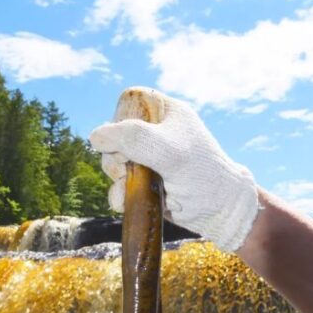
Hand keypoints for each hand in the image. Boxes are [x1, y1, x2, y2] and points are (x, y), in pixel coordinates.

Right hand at [89, 87, 259, 251]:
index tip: (129, 137)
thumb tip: (94, 137)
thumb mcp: (166, 150)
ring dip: (116, 177)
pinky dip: (119, 194)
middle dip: (116, 154)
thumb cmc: (200, 174)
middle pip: (114, 134)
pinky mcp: (143, 182)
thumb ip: (131, 138)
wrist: (217, 211)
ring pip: (113, 161)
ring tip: (133, 187)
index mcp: (166, 112)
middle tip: (130, 166)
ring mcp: (147, 158)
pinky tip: (127, 200)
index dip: (121, 118)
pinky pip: (117, 183)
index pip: (130, 101)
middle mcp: (155, 132)